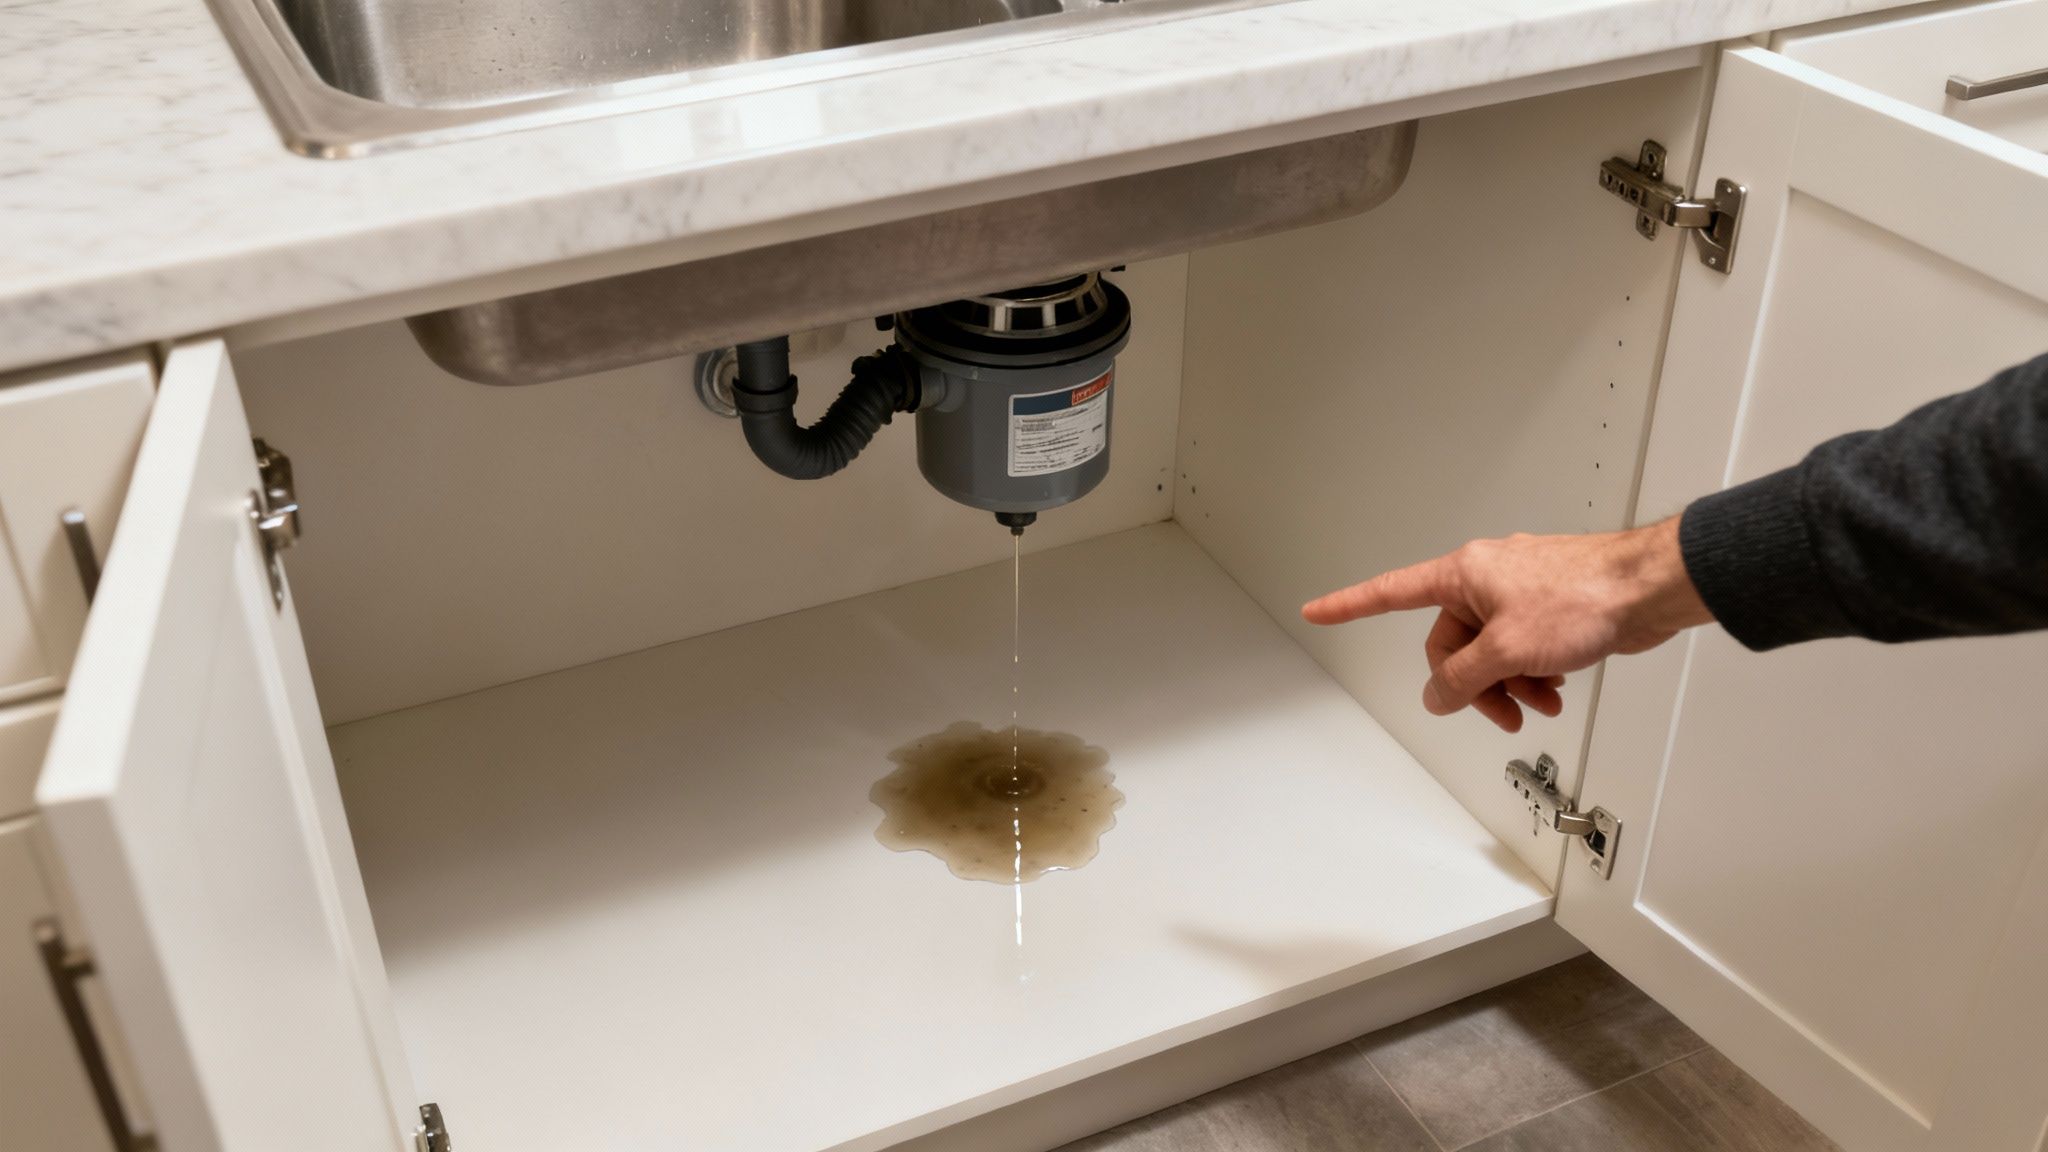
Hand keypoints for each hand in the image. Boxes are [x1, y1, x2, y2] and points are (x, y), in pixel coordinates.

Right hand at [1301, 517, 1713, 731]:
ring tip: (1537, 702)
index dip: (1349, 604)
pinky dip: (1532, 674)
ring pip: (1490, 651)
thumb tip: (1438, 695)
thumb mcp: (1508, 650)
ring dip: (1509, 685)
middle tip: (1499, 709)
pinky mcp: (1549, 609)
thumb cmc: (1585, 596)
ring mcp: (1519, 594)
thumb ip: (1463, 678)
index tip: (1317, 609)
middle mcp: (1487, 579)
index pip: (1391, 592)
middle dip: (1474, 683)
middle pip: (1452, 642)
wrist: (1647, 589)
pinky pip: (1521, 649)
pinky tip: (1553, 688)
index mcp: (1464, 574)